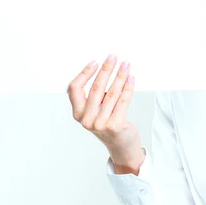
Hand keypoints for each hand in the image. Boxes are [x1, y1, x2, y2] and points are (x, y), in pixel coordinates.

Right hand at [67, 54, 143, 168]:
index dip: (84, 74)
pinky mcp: (115, 125)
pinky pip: (123, 101)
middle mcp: (87, 119)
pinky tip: (131, 78)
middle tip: (113, 57)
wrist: (121, 147)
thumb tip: (105, 70)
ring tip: (125, 65)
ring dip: (119, 76)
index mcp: (78, 114)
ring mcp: (101, 123)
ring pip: (111, 93)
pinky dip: (128, 87)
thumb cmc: (108, 125)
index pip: (74, 89)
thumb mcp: (96, 112)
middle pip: (95, 88)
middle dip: (106, 69)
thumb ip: (96, 96)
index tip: (95, 63)